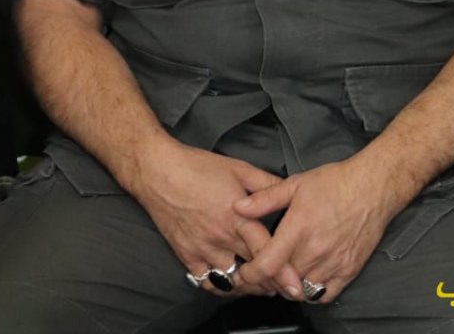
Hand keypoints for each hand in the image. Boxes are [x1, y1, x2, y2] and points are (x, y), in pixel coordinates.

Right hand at [133, 137, 281, 295]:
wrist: (159, 172)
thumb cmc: (198, 167)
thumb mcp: (239, 168)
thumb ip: (265, 183)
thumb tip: (287, 190)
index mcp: (237, 216)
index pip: (265, 250)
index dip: (282, 269)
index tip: (294, 282)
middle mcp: (221, 238)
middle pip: (252, 271)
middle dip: (270, 280)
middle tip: (283, 283)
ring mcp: (202, 249)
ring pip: (230, 282)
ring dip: (247, 286)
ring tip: (261, 285)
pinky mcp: (186, 255)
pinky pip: (206, 281)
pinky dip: (220, 286)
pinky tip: (230, 281)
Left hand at [232, 157, 399, 303]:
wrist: (373, 187)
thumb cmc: (335, 183)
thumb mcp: (296, 184)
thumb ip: (265, 199)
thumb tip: (238, 207)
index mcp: (298, 229)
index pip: (267, 265)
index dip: (250, 273)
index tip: (245, 271)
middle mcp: (315, 251)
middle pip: (282, 282)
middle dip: (269, 279)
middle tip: (264, 270)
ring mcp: (333, 264)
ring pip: (302, 292)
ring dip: (290, 287)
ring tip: (285, 274)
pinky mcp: (349, 271)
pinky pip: (325, 295)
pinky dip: (313, 292)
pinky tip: (308, 277)